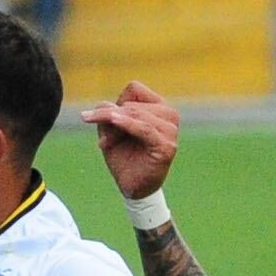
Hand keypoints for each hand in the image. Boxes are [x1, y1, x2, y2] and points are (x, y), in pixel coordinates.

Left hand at [82, 82, 180, 198]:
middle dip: (110, 119)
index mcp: (158, 107)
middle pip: (131, 103)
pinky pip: (144, 128)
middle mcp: (169, 115)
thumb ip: (108, 112)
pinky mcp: (167, 146)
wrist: (132, 187)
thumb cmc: (124, 156)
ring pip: (134, 114)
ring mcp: (171, 130)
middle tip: (104, 141)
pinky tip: (113, 122)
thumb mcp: (111, 129)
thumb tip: (104, 106)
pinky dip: (127, 124)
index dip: (115, 103)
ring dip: (114, 128)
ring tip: (108, 145)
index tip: (105, 124)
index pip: (134, 89)